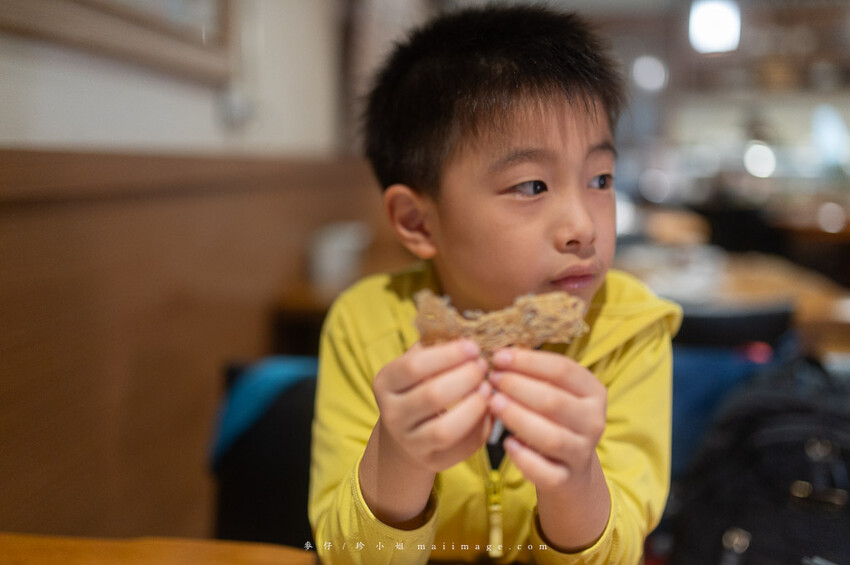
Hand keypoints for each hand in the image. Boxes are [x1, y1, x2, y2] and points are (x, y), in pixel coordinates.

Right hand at [373, 339, 492, 473]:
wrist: (404, 435)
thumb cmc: (417, 387)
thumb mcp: (416, 364)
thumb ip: (435, 346)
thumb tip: (470, 328)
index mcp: (385, 382)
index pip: (414, 366)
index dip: (448, 355)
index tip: (473, 347)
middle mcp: (392, 415)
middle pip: (433, 396)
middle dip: (466, 377)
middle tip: (484, 367)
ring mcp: (411, 442)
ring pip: (446, 429)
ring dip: (475, 406)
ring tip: (488, 389)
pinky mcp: (432, 462)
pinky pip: (462, 448)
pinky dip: (482, 427)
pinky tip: (489, 409)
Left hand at [487, 347, 606, 492]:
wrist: (570, 471)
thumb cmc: (554, 419)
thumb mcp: (554, 392)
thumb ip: (534, 374)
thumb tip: (499, 353)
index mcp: (593, 392)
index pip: (563, 370)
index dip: (528, 361)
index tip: (498, 356)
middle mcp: (594, 421)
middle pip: (554, 402)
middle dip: (518, 387)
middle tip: (491, 379)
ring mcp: (581, 453)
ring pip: (550, 437)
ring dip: (518, 418)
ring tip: (493, 404)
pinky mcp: (566, 479)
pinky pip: (545, 471)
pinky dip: (524, 458)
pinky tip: (507, 443)